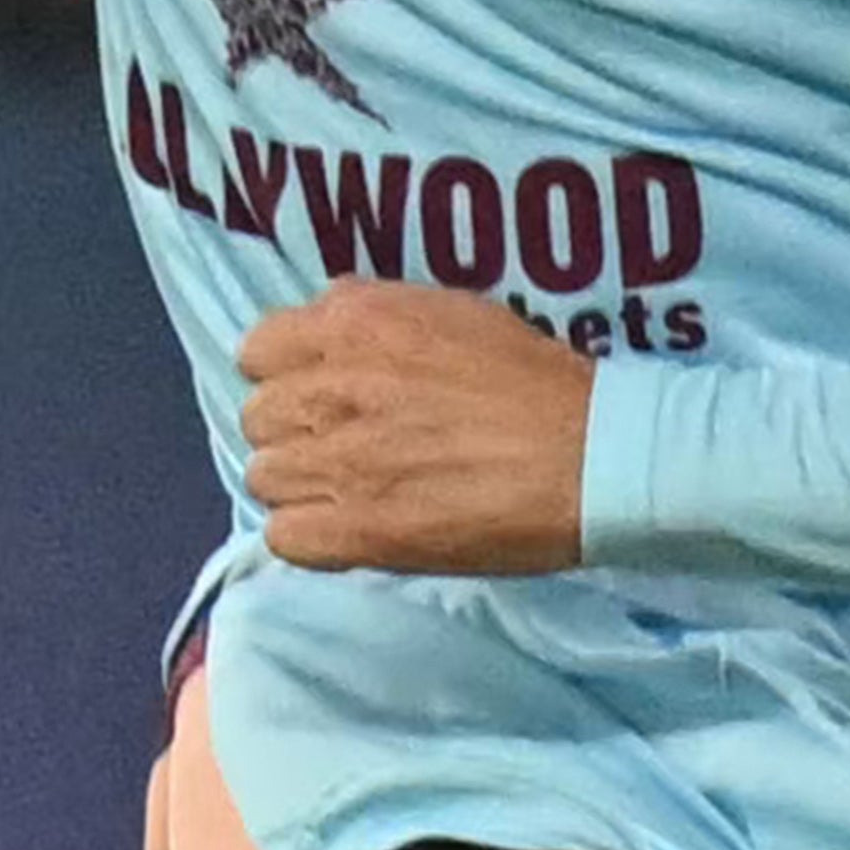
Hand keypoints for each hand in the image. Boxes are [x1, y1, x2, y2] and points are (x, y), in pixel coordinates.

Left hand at [241, 283, 598, 574]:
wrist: (592, 455)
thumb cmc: (538, 381)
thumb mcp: (454, 311)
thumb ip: (379, 314)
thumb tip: (332, 324)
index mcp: (353, 324)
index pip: (259, 351)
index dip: (288, 375)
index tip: (323, 392)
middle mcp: (329, 388)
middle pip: (258, 419)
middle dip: (295, 432)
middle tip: (347, 446)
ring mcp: (336, 464)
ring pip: (264, 479)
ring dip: (303, 487)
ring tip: (354, 493)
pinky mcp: (355, 532)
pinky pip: (284, 538)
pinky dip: (311, 537)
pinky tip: (354, 531)